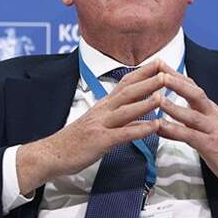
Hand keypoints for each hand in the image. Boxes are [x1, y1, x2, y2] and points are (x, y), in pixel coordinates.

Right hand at [17, 60, 164, 193]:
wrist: (51, 154)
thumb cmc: (75, 140)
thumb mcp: (98, 123)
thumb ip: (119, 119)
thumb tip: (138, 117)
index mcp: (103, 105)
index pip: (125, 83)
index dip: (142, 72)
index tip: (159, 63)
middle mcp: (102, 111)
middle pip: (128, 92)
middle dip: (148, 81)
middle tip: (167, 72)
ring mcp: (100, 125)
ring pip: (126, 110)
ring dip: (146, 102)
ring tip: (163, 96)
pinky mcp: (100, 141)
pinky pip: (123, 134)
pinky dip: (139, 129)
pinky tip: (153, 127)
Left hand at [157, 62, 217, 188]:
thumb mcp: (206, 127)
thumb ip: (188, 117)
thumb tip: (164, 110)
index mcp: (209, 109)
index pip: (192, 86)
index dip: (176, 74)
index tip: (158, 63)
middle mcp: (211, 115)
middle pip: (194, 93)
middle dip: (176, 81)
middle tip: (158, 70)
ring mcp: (212, 130)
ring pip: (192, 115)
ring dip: (173, 106)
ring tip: (156, 98)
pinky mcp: (211, 146)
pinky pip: (190, 136)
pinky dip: (175, 130)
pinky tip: (161, 127)